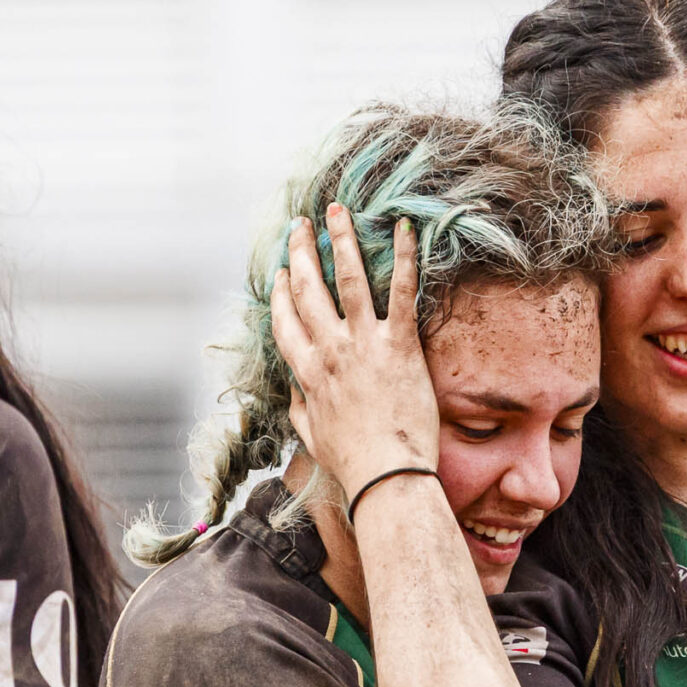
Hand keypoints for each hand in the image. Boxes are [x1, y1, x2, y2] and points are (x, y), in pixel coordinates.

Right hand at [270, 206, 436, 500]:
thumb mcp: (313, 437)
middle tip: (301, 225)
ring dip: (341, 239)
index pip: (285, 320)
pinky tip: (404, 228)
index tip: (282, 271)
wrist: (387, 475)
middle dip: (302, 251)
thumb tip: (293, 394)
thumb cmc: (353, 464)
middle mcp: (330, 351)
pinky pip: (401, 292)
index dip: (281, 291)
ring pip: (348, 279)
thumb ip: (299, 409)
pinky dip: (404, 257)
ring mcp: (364, 344)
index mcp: (307, 373)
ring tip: (338, 210)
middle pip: (308, 289)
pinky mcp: (400, 345)